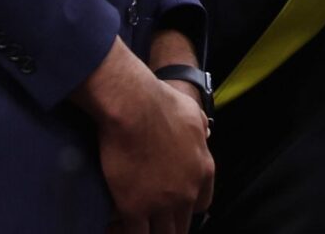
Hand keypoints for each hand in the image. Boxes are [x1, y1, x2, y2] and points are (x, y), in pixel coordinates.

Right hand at [73, 40, 213, 230]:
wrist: (135, 108)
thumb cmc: (163, 104)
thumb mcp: (194, 113)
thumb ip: (202, 128)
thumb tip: (206, 131)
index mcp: (203, 169)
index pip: (202, 204)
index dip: (188, 207)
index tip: (176, 206)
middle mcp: (187, 191)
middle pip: (181, 225)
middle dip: (170, 226)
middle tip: (156, 223)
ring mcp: (161, 203)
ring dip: (152, 232)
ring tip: (142, 228)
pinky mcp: (134, 208)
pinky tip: (118, 229)